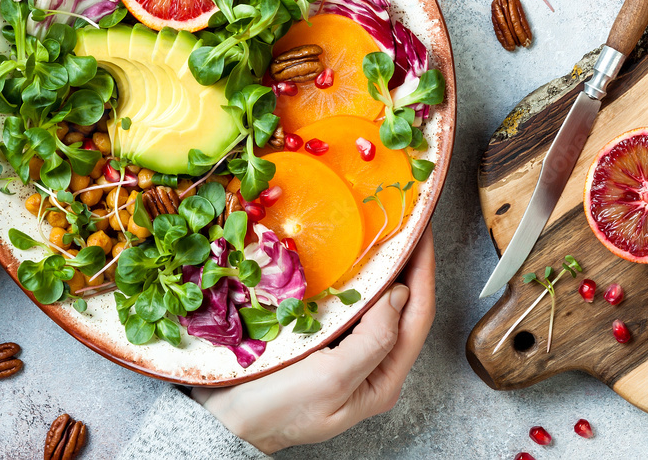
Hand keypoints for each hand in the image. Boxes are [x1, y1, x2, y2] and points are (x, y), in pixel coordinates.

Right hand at [193, 225, 436, 453]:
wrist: (224, 422)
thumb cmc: (275, 408)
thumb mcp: (330, 379)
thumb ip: (373, 340)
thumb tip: (400, 294)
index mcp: (383, 379)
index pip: (417, 316)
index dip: (423, 271)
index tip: (422, 233)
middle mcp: (372, 367)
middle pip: (402, 308)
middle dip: (407, 266)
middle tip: (405, 224)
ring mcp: (348, 355)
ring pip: (376, 305)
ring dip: (382, 270)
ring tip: (383, 234)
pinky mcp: (324, 343)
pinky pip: (349, 306)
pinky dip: (353, 280)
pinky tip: (348, 259)